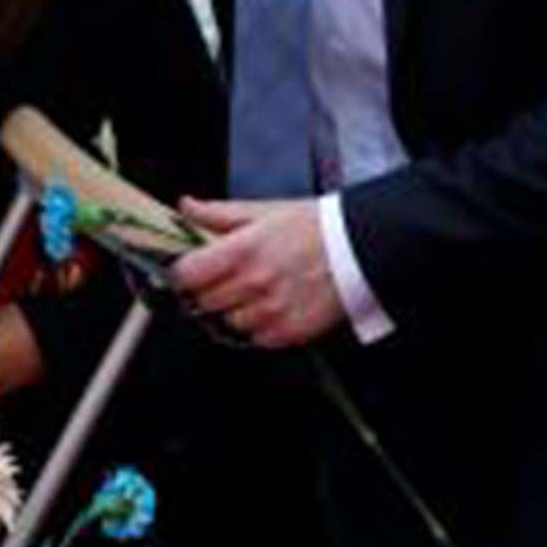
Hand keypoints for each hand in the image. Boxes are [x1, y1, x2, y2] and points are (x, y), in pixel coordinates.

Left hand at [171, 197, 342, 348]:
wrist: (362, 251)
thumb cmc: (317, 228)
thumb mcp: (265, 210)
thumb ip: (218, 213)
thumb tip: (186, 208)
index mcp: (242, 250)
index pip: (186, 274)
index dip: (184, 272)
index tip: (190, 269)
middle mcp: (253, 284)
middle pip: (203, 301)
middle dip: (210, 290)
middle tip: (228, 277)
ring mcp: (270, 312)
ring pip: (228, 322)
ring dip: (235, 310)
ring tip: (257, 290)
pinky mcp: (287, 333)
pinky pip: (255, 338)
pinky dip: (259, 326)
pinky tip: (274, 305)